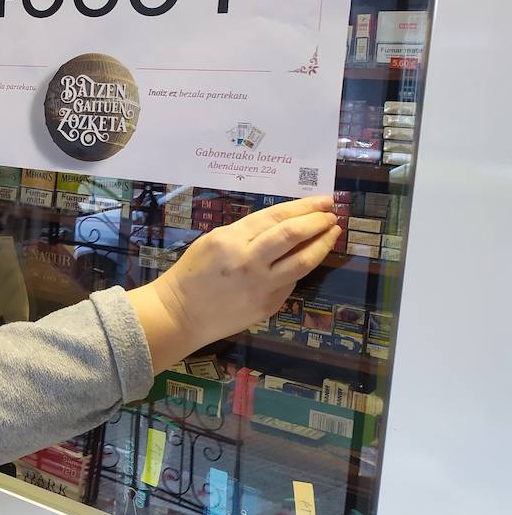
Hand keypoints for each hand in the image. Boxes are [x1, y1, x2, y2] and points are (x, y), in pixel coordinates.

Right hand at [127, 195, 339, 372]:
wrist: (181, 313)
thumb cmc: (193, 274)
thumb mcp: (213, 242)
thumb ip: (245, 233)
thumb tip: (282, 225)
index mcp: (231, 240)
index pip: (275, 218)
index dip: (303, 207)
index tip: (323, 201)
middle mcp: (249, 261)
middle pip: (292, 235)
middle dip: (317, 222)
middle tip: (333, 214)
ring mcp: (262, 285)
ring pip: (303, 261)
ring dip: (322, 244)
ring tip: (333, 232)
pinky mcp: (269, 304)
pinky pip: (291, 280)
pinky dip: (303, 266)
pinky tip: (309, 256)